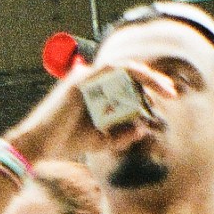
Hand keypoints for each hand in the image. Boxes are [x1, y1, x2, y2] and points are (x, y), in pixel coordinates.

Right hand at [7, 60, 180, 167]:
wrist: (41, 146)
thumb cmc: (67, 142)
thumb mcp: (102, 140)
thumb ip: (122, 135)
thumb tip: (142, 128)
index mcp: (96, 91)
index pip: (126, 81)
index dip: (148, 85)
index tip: (168, 95)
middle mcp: (91, 80)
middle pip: (128, 71)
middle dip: (153, 79)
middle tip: (172, 91)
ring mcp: (85, 77)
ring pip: (124, 67)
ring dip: (147, 76)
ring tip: (165, 89)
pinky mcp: (81, 80)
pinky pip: (112, 69)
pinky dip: (130, 73)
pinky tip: (147, 82)